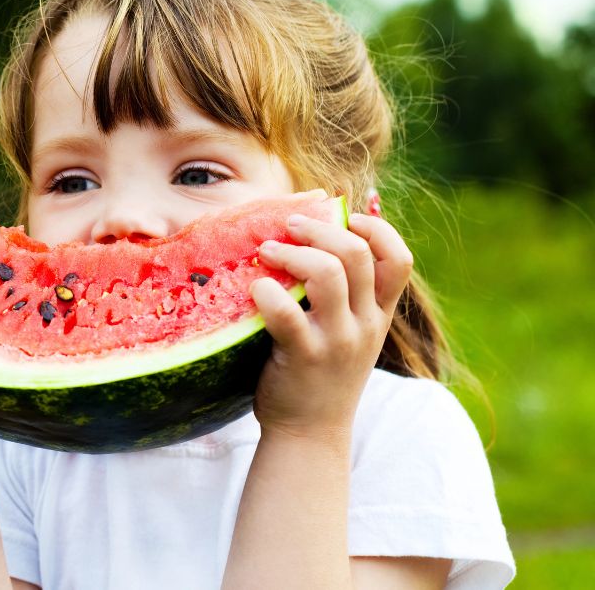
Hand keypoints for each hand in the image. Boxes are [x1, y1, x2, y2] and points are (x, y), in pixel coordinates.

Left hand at [249, 213, 413, 439]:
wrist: (309, 435)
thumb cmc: (320, 376)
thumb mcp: (348, 335)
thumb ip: (344, 297)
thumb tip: (313, 241)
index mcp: (379, 316)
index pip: (399, 260)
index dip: (378, 229)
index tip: (346, 217)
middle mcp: (365, 325)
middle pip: (358, 255)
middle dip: (321, 229)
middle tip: (288, 226)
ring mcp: (337, 341)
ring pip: (329, 273)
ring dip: (294, 252)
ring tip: (266, 251)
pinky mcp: (303, 357)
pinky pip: (286, 313)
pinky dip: (267, 291)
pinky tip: (254, 288)